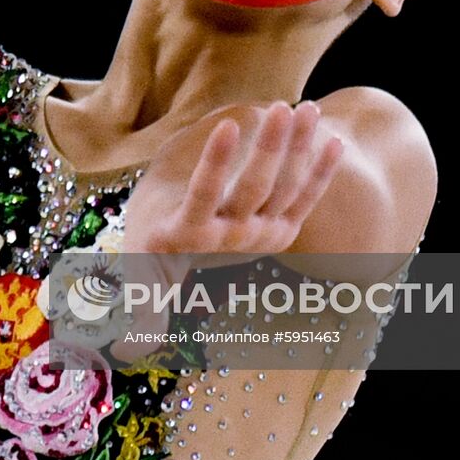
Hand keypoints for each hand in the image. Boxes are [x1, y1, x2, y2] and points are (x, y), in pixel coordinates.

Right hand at [111, 101, 342, 360]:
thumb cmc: (151, 250)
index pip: (204, 194)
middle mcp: (234, 237)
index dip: (217, 162)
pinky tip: (332, 139)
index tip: (228, 123)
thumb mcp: (140, 273)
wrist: (184, 256)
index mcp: (193, 236)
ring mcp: (262, 233)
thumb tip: (127, 351)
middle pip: (254, 188)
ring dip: (298, 148)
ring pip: (283, 186)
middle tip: (283, 109)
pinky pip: (305, 196)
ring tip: (307, 108)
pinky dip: (321, 170)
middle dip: (270, 149)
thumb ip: (142, 303)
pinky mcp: (283, 230)